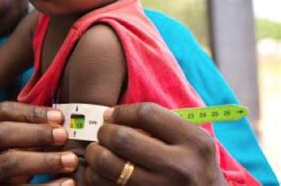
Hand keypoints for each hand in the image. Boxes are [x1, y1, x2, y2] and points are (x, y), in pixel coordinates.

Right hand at [0, 101, 78, 185]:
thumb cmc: (2, 164)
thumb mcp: (4, 144)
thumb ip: (24, 130)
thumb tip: (59, 119)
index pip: (2, 111)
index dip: (32, 112)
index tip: (59, 117)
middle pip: (3, 134)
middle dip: (37, 134)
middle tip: (64, 136)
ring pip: (10, 163)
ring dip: (44, 160)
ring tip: (70, 160)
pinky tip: (66, 184)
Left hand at [84, 103, 226, 185]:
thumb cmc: (194, 169)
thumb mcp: (193, 143)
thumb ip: (161, 125)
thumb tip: (111, 116)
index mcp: (195, 142)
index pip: (146, 114)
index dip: (121, 111)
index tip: (111, 115)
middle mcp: (180, 168)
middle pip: (121, 138)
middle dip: (103, 132)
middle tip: (102, 134)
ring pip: (106, 165)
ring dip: (94, 155)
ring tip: (98, 153)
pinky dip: (94, 176)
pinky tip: (101, 173)